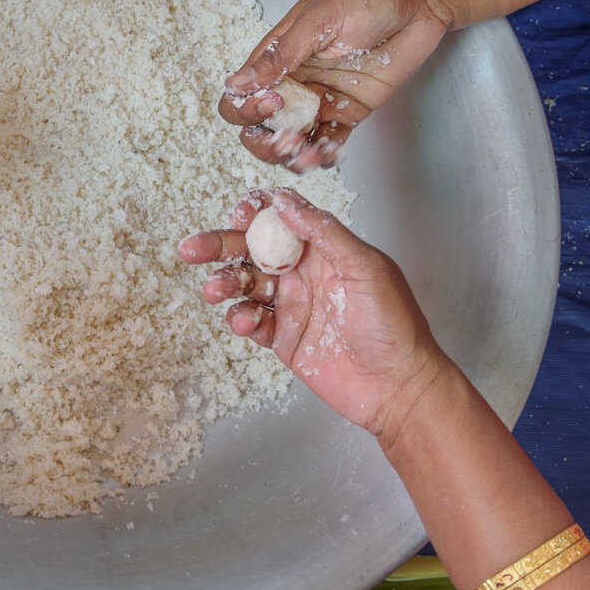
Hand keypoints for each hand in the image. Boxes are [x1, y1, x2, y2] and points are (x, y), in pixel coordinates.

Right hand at [178, 188, 447, 438]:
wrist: (398, 387)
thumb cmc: (394, 325)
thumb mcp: (364, 267)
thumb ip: (323, 232)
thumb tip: (284, 202)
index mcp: (325, 249)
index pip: (282, 218)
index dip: (256, 211)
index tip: (239, 215)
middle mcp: (304, 272)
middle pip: (252, 249)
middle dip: (219, 245)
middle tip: (191, 249)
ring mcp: (292, 305)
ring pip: (245, 284)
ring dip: (224, 283)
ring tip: (214, 291)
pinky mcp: (283, 338)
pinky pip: (251, 320)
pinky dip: (240, 318)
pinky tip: (246, 321)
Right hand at [220, 0, 447, 170]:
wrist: (417, 2)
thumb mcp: (318, 21)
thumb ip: (279, 56)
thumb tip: (236, 84)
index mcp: (277, 58)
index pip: (241, 95)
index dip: (246, 109)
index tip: (272, 103)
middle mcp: (294, 82)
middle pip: (261, 127)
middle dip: (266, 144)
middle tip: (287, 143)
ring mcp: (321, 100)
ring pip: (293, 141)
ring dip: (294, 157)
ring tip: (310, 157)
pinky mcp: (349, 112)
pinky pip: (329, 142)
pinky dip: (326, 156)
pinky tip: (332, 154)